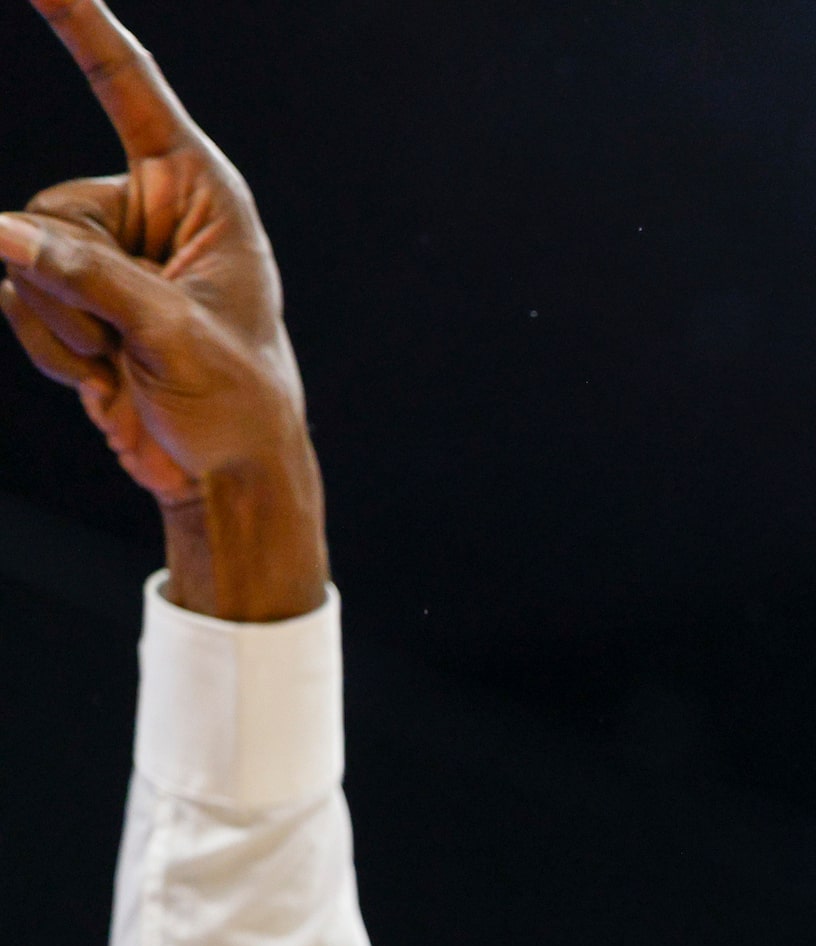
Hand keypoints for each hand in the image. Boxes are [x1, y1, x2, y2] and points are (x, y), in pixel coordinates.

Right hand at [0, 0, 325, 618]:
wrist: (226, 473)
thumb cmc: (236, 402)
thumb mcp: (172, 335)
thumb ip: (88, 279)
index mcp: (201, 193)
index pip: (129, 88)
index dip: (80, 24)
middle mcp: (150, 209)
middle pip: (48, 208)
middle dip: (76, 285)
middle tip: (135, 341)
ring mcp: (108, 253)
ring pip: (21, 257)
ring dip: (64, 323)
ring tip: (128, 359)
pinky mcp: (75, 294)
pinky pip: (16, 296)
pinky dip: (52, 345)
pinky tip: (106, 373)